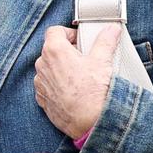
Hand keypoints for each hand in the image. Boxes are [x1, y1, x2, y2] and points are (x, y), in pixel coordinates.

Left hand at [33, 25, 119, 139]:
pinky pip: (48, 86)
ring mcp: (40, 83)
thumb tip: (111, 30)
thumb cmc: (93, 91)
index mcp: (54, 50)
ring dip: (61, 69)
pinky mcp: (42, 99)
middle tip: (84, 59)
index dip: (68, 33)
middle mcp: (42, 65)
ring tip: (80, 77)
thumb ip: (106, 41)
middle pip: (52, 50)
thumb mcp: (102, 61)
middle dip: (67, 52)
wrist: (89, 121)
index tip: (80, 40)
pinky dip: (58, 85)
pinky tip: (73, 91)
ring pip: (49, 69)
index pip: (55, 31)